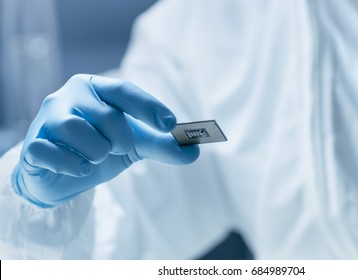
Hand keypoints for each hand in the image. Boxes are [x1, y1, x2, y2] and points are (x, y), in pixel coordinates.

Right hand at [13, 74, 198, 206]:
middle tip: (119, 148)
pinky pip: (52, 153)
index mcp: (97, 88)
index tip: (170, 125)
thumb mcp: (135, 145)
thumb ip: (163, 145)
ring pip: (76, 130)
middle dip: (121, 139)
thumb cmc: (101, 148)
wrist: (63, 173)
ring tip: (95, 157)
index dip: (149, 107)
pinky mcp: (32, 145)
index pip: (125, 91)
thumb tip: (194, 152)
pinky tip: (78, 168)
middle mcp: (70, 96)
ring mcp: (47, 118)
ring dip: (96, 152)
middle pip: (106, 114)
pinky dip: (72, 165)